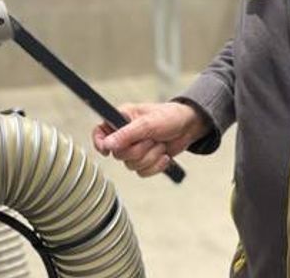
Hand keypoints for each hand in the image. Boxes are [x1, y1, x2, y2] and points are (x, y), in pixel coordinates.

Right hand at [91, 102, 209, 177]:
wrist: (189, 127)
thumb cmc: (169, 117)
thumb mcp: (148, 123)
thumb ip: (126, 134)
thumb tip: (107, 145)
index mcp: (121, 119)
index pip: (100, 132)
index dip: (99, 142)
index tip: (106, 150)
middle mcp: (125, 135)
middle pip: (118, 154)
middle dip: (138, 150)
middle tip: (152, 140)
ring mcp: (135, 149)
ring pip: (130, 165)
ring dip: (150, 157)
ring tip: (160, 144)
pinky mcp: (145, 160)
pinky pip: (142, 172)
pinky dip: (155, 166)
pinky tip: (164, 156)